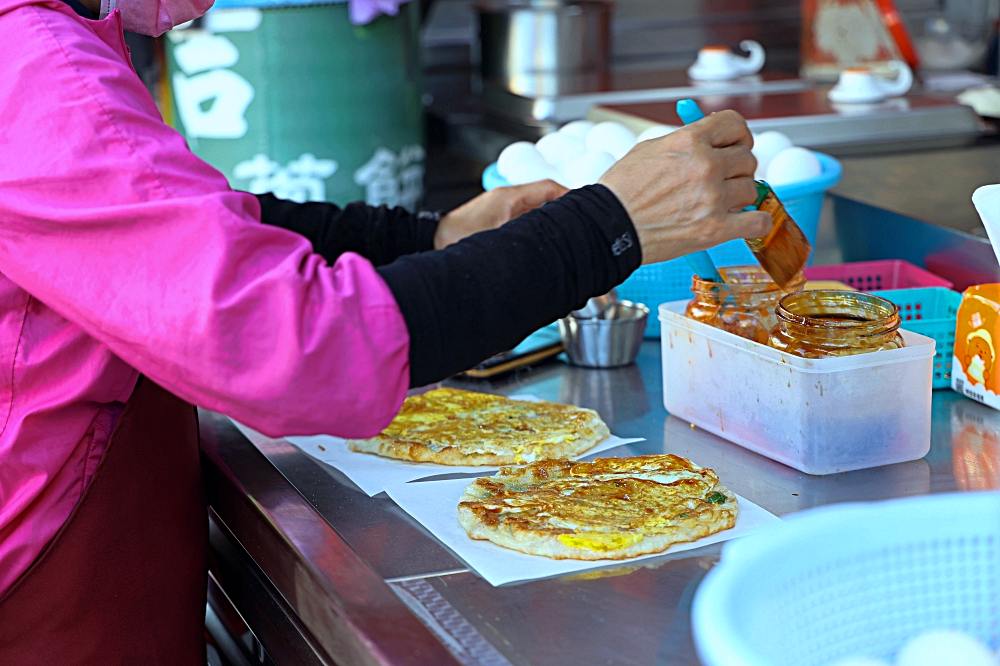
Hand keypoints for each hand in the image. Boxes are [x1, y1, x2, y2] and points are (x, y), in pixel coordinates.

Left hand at [434, 180, 567, 249]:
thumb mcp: (496, 237)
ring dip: (549, 218)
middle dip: (563, 209)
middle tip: (579, 222)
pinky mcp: (496, 220)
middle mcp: (507, 199)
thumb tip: (549, 239)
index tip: (584, 206)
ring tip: (563, 233)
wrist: (432, 241)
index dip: (570, 196)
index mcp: (509, 197)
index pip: (549, 187)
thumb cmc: (456, 237)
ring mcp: (501, 208)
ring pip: (535, 208)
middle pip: (546, 197)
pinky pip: (524, 218)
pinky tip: (539, 241)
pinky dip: (535, 226)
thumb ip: (525, 236)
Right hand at [598, 110, 771, 264]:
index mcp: (689, 141)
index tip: (735, 144)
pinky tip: (745, 221)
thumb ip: (684, 142)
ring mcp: (712, 199)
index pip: (735, 124)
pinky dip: (755, 222)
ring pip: (751, 189)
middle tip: (722, 179)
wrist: (608, 227)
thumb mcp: (650, 150)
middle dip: (736, 168)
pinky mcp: (714, 229)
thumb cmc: (621, 192)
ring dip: (739, 195)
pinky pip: (756, 222)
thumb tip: (709, 141)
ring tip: (720, 202)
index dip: (738, 134)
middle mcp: (705, 166)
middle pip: (747, 159)